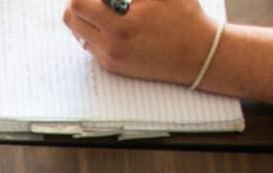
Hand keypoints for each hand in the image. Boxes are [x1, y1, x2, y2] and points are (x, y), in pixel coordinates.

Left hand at [62, 0, 218, 86]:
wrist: (200, 55)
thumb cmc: (185, 17)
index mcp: (119, 24)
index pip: (78, 3)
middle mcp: (110, 45)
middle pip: (71, 18)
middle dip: (81, 1)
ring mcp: (110, 58)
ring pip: (78, 32)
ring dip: (86, 16)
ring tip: (106, 7)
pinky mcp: (114, 66)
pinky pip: (91, 45)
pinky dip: (97, 30)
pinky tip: (116, 22)